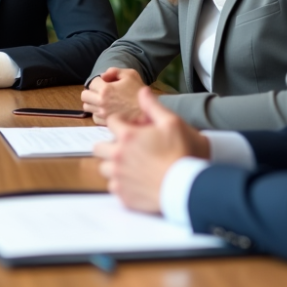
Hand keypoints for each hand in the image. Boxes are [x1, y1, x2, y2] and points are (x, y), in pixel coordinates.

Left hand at [80, 68, 146, 123]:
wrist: (148, 113)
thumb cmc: (139, 93)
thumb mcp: (130, 74)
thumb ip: (114, 71)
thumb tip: (102, 76)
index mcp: (106, 90)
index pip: (91, 83)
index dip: (99, 82)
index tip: (106, 84)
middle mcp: (101, 102)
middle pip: (84, 95)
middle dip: (91, 92)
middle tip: (101, 92)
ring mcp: (102, 114)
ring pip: (87, 107)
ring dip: (93, 103)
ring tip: (103, 101)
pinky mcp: (105, 123)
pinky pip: (94, 117)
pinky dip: (98, 114)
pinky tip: (106, 110)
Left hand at [93, 88, 209, 213]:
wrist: (187, 186)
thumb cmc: (181, 153)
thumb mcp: (171, 123)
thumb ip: (153, 106)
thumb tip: (143, 92)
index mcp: (127, 137)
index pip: (111, 122)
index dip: (121, 122)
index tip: (130, 127)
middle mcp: (118, 156)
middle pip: (99, 147)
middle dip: (110, 145)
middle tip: (127, 148)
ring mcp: (119, 177)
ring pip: (104, 168)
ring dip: (114, 165)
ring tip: (131, 165)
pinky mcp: (123, 195)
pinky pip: (113, 186)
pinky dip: (122, 184)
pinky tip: (136, 181)